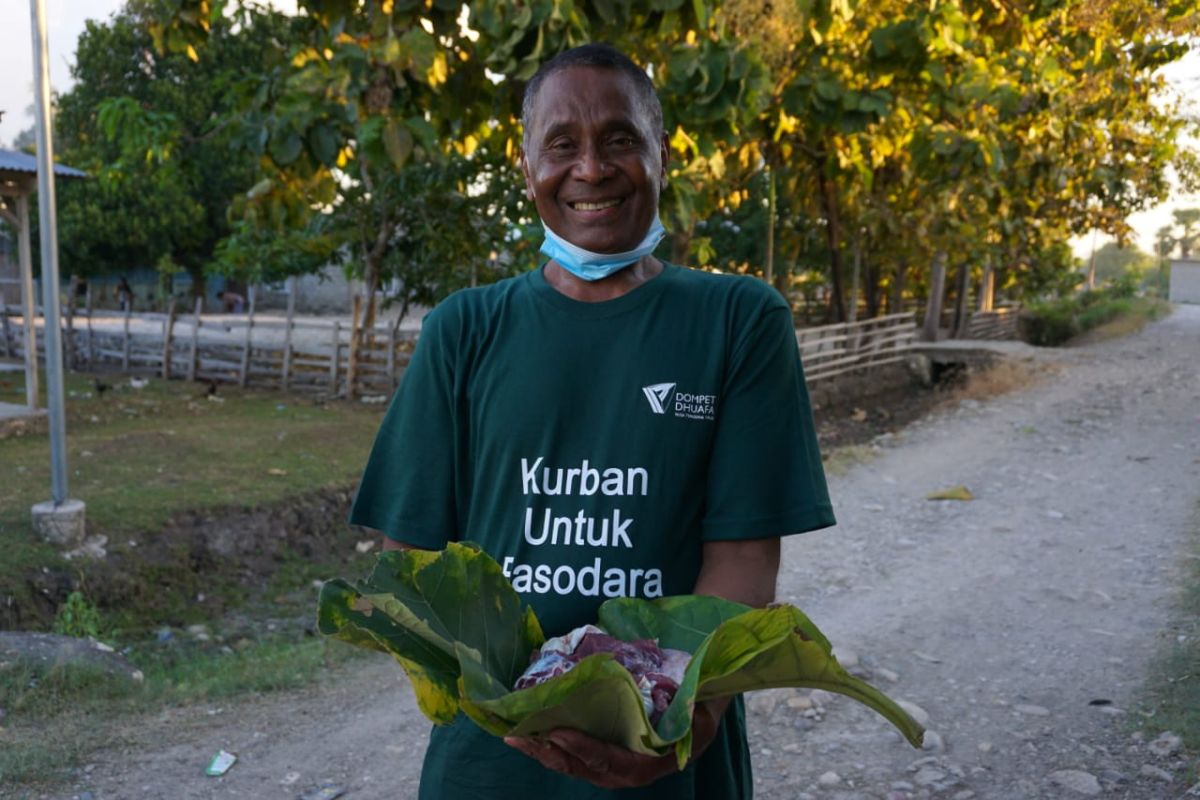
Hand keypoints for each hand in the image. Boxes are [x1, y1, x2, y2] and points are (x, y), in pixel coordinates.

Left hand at [503, 697, 729, 788]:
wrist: (704, 711)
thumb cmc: (700, 705)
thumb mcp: (702, 708)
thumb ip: (688, 707)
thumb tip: (679, 692)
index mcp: (655, 762)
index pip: (615, 762)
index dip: (586, 750)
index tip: (559, 733)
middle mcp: (633, 771)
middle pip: (586, 769)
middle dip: (551, 755)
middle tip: (520, 737)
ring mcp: (618, 767)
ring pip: (577, 766)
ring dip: (545, 752)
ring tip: (517, 737)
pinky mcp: (607, 757)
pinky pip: (577, 757)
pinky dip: (554, 747)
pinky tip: (533, 734)